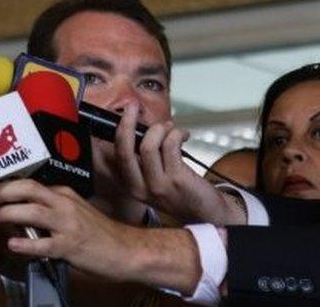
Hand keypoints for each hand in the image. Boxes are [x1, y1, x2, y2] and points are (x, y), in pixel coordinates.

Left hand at [0, 179, 138, 281]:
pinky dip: (27, 243)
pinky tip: (13, 244)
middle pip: (28, 189)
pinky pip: (45, 244)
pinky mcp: (71, 246)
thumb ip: (49, 209)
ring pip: (33, 211)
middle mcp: (64, 204)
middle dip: (1, 192)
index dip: (4, 187)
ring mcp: (68, 224)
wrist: (127, 250)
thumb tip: (19, 211)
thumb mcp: (73, 211)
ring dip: (8, 212)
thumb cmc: (99, 233)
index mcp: (63, 194)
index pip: (29, 183)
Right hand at [115, 108, 245, 224]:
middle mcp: (139, 188)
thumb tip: (139, 125)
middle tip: (133, 106)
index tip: (121, 114)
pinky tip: (183, 135)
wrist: (206, 214)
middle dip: (127, 122)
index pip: (114, 156)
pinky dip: (176, 133)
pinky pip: (171, 145)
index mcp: (130, 185)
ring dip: (160, 128)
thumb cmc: (179, 190)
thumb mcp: (153, 178)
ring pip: (149, 144)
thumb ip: (143, 157)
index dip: (114, 132)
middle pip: (124, 149)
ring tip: (170, 128)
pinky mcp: (177, 180)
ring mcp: (158, 186)